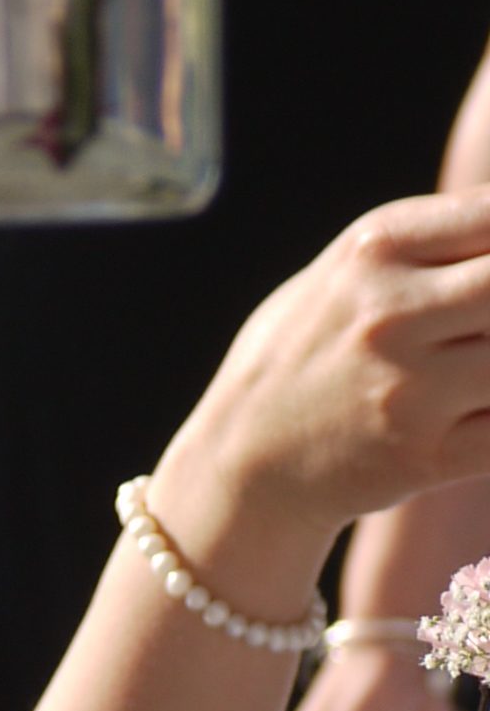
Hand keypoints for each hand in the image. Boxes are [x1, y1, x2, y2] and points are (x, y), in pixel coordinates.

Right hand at [158, 193, 489, 582]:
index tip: (486, 266)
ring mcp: (409, 390)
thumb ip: (431, 246)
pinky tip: (473, 411)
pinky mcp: (424, 458)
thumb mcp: (346, 272)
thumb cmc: (306, 355)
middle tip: (477, 327)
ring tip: (468, 368)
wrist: (244, 463)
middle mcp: (391, 314)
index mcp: (374, 249)